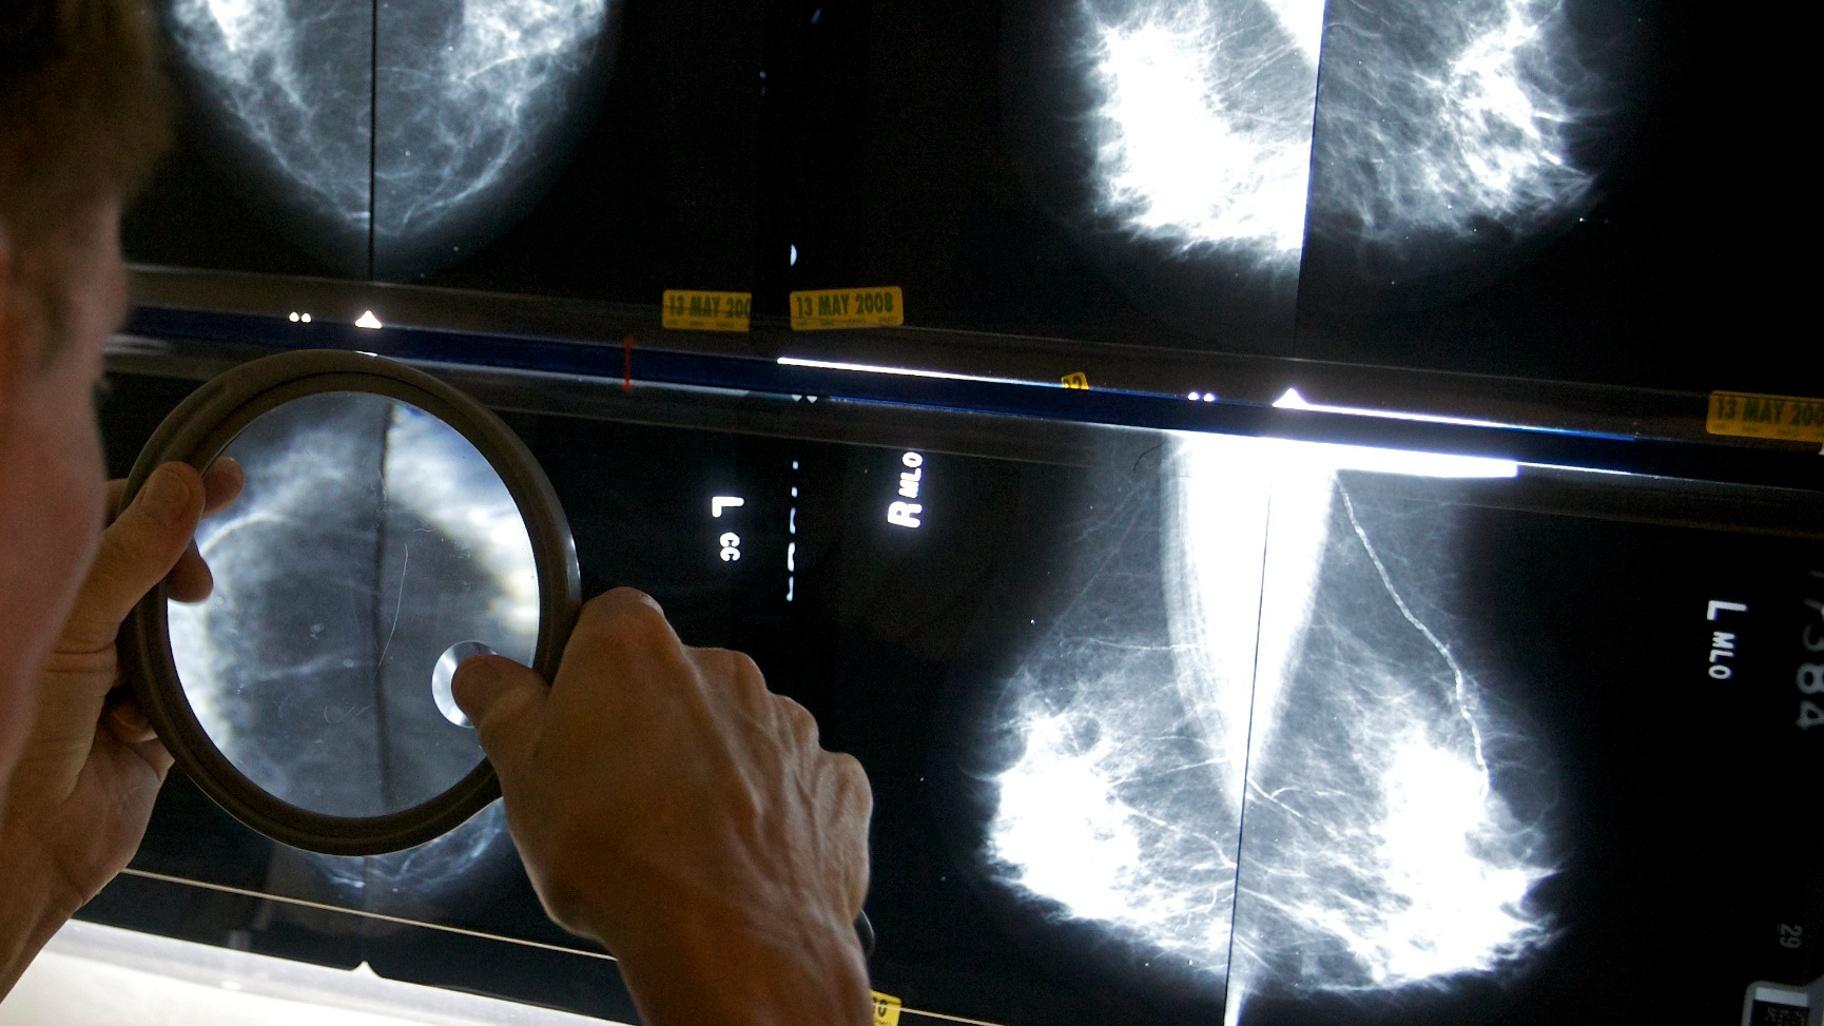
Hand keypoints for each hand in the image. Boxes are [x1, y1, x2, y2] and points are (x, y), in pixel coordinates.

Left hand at [0, 459, 239, 993]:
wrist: (22, 843)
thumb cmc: (18, 722)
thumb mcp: (73, 623)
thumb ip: (131, 551)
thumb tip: (183, 479)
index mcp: (37, 590)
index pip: (103, 515)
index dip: (160, 496)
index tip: (225, 481)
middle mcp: (68, 625)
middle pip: (144, 564)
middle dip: (177, 567)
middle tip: (204, 585)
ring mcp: (104, 675)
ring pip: (167, 628)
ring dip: (166, 647)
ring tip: (157, 661)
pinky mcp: (140, 727)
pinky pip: (180, 695)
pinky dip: (164, 709)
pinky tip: (135, 730)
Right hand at [453, 588, 873, 1025]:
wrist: (732, 938)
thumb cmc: (624, 856)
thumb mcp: (523, 779)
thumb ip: (504, 707)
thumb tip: (483, 671)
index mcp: (638, 651)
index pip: (606, 623)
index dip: (584, 672)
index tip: (569, 721)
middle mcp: (723, 670)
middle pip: (676, 681)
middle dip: (650, 725)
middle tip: (617, 796)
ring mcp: (788, 723)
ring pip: (737, 732)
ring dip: (713, 769)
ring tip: (679, 839)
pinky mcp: (833, 778)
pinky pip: (794, 782)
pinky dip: (771, 810)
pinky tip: (739, 855)